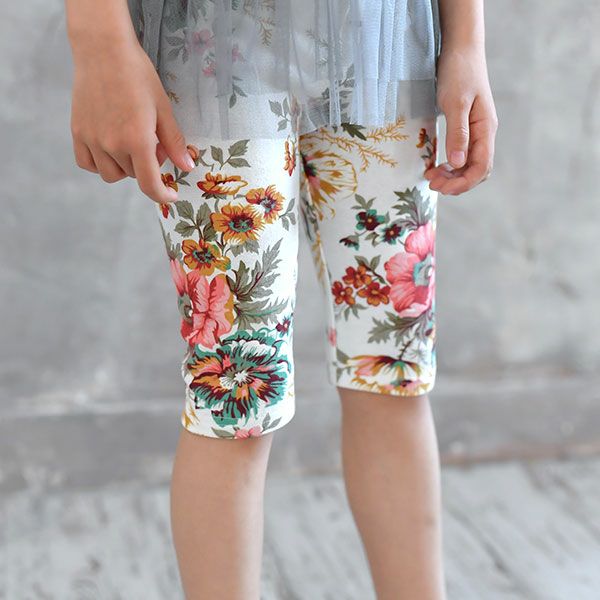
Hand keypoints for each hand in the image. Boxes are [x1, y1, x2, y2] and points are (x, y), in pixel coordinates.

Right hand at [69, 36, 193, 203]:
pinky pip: (88, 164)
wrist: (103, 50)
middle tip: (152, 141)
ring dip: (124, 166)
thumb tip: (187, 167)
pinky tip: (110, 147)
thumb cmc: (137, 75)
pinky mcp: (77, 132)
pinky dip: (100, 163)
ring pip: (111, 174)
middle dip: (147, 166)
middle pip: (133, 175)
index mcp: (137, 141)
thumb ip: (174, 142)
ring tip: (130, 142)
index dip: (162, 195)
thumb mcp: (164, 108)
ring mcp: (92, 140)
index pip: (149, 185)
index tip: (170, 195)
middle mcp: (112, 145)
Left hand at [425, 46, 497, 195]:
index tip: (441, 188)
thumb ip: (458, 133)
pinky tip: (437, 167)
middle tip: (432, 185)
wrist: (461, 49)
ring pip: (469, 164)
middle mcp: (485, 133)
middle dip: (456, 183)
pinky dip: (450, 165)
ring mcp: (477, 131)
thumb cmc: (459, 72)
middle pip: (477, 170)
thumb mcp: (455, 103)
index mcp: (486, 129)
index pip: (481, 167)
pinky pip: (463, 155)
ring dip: (452, 176)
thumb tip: (457, 163)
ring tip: (430, 178)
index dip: (463, 183)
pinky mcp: (467, 128)